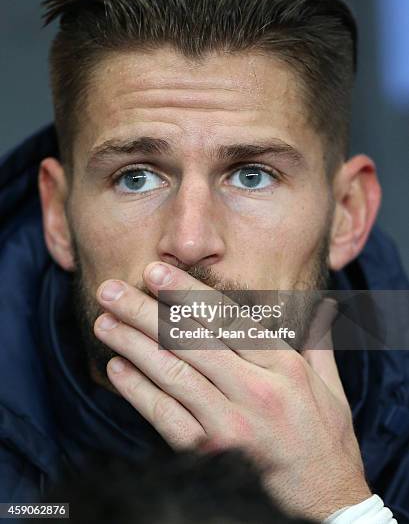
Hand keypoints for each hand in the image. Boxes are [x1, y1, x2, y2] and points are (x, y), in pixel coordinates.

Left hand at [94, 262, 370, 519]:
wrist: (326, 504)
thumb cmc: (326, 440)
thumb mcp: (331, 386)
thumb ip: (318, 341)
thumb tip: (322, 306)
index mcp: (283, 367)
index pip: (225, 319)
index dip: (186, 293)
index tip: (156, 272)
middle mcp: (255, 391)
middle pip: (190, 341)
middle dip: (145, 311)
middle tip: (112, 289)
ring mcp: (230, 424)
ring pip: (172, 373)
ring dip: (133, 344)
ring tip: (104, 321)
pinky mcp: (210, 455)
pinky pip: (166, 417)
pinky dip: (138, 392)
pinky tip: (117, 369)